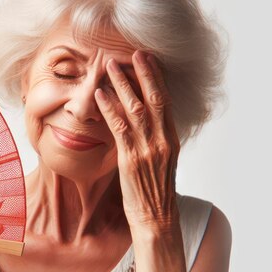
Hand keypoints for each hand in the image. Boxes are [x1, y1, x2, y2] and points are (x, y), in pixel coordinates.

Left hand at [95, 50, 180, 235]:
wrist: (157, 218)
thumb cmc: (156, 192)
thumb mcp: (162, 162)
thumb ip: (155, 140)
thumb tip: (145, 123)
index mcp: (172, 139)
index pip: (166, 102)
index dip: (156, 79)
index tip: (148, 60)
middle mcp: (163, 141)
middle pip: (155, 99)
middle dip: (144, 74)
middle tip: (133, 52)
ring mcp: (148, 150)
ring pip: (137, 109)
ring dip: (123, 85)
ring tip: (110, 65)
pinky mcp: (131, 160)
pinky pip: (120, 129)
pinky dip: (109, 109)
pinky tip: (100, 94)